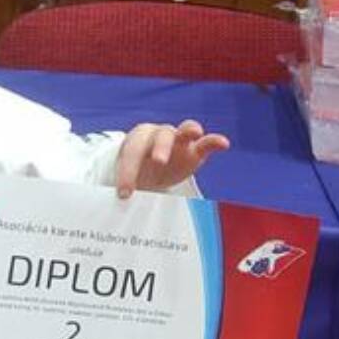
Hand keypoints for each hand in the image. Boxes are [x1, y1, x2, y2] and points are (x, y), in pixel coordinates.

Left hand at [115, 119, 229, 197]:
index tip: (125, 194)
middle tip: (158, 161)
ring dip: (188, 132)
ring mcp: (179, 139)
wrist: (151, 168)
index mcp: (138, 139)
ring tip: (194, 133)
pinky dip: (214, 141)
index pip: (132, 152)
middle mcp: (159, 134)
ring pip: (184, 131)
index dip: (128, 172)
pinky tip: (223, 143)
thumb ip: (126, 185)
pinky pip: (206, 143)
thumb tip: (115, 208)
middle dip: (160, 146)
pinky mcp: (196, 150)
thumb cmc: (138, 170)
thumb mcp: (129, 177)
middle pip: (160, 135)